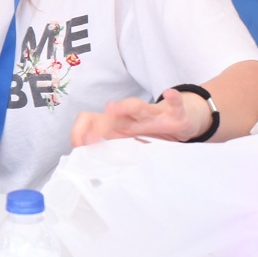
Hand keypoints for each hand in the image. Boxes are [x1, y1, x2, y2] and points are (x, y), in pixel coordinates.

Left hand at [69, 88, 208, 146]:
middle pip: (111, 113)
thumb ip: (109, 149)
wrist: (179, 122)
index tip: (78, 146)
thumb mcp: (127, 142)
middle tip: (94, 138)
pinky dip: (173, 99)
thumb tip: (86, 162)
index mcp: (117, 123)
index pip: (91, 119)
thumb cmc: (149, 132)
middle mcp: (131, 115)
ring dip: (124, 107)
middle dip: (100, 124)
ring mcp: (153, 114)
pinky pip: (175, 105)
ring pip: (136, 106)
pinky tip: (169, 94)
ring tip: (112, 107)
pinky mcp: (175, 115)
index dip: (80, 130)